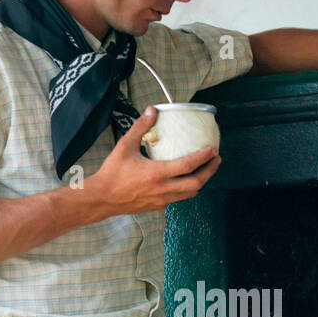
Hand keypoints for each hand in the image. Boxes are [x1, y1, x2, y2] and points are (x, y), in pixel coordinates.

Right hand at [95, 107, 220, 214]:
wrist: (101, 198)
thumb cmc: (112, 173)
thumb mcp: (124, 146)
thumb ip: (140, 127)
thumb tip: (151, 110)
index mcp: (157, 173)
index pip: (188, 165)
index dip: (204, 157)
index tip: (213, 149)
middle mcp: (163, 189)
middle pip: (196, 183)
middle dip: (210, 171)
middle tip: (216, 159)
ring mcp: (161, 200)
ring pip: (189, 193)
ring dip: (200, 181)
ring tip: (206, 169)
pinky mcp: (157, 206)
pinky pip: (178, 198)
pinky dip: (186, 189)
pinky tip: (185, 180)